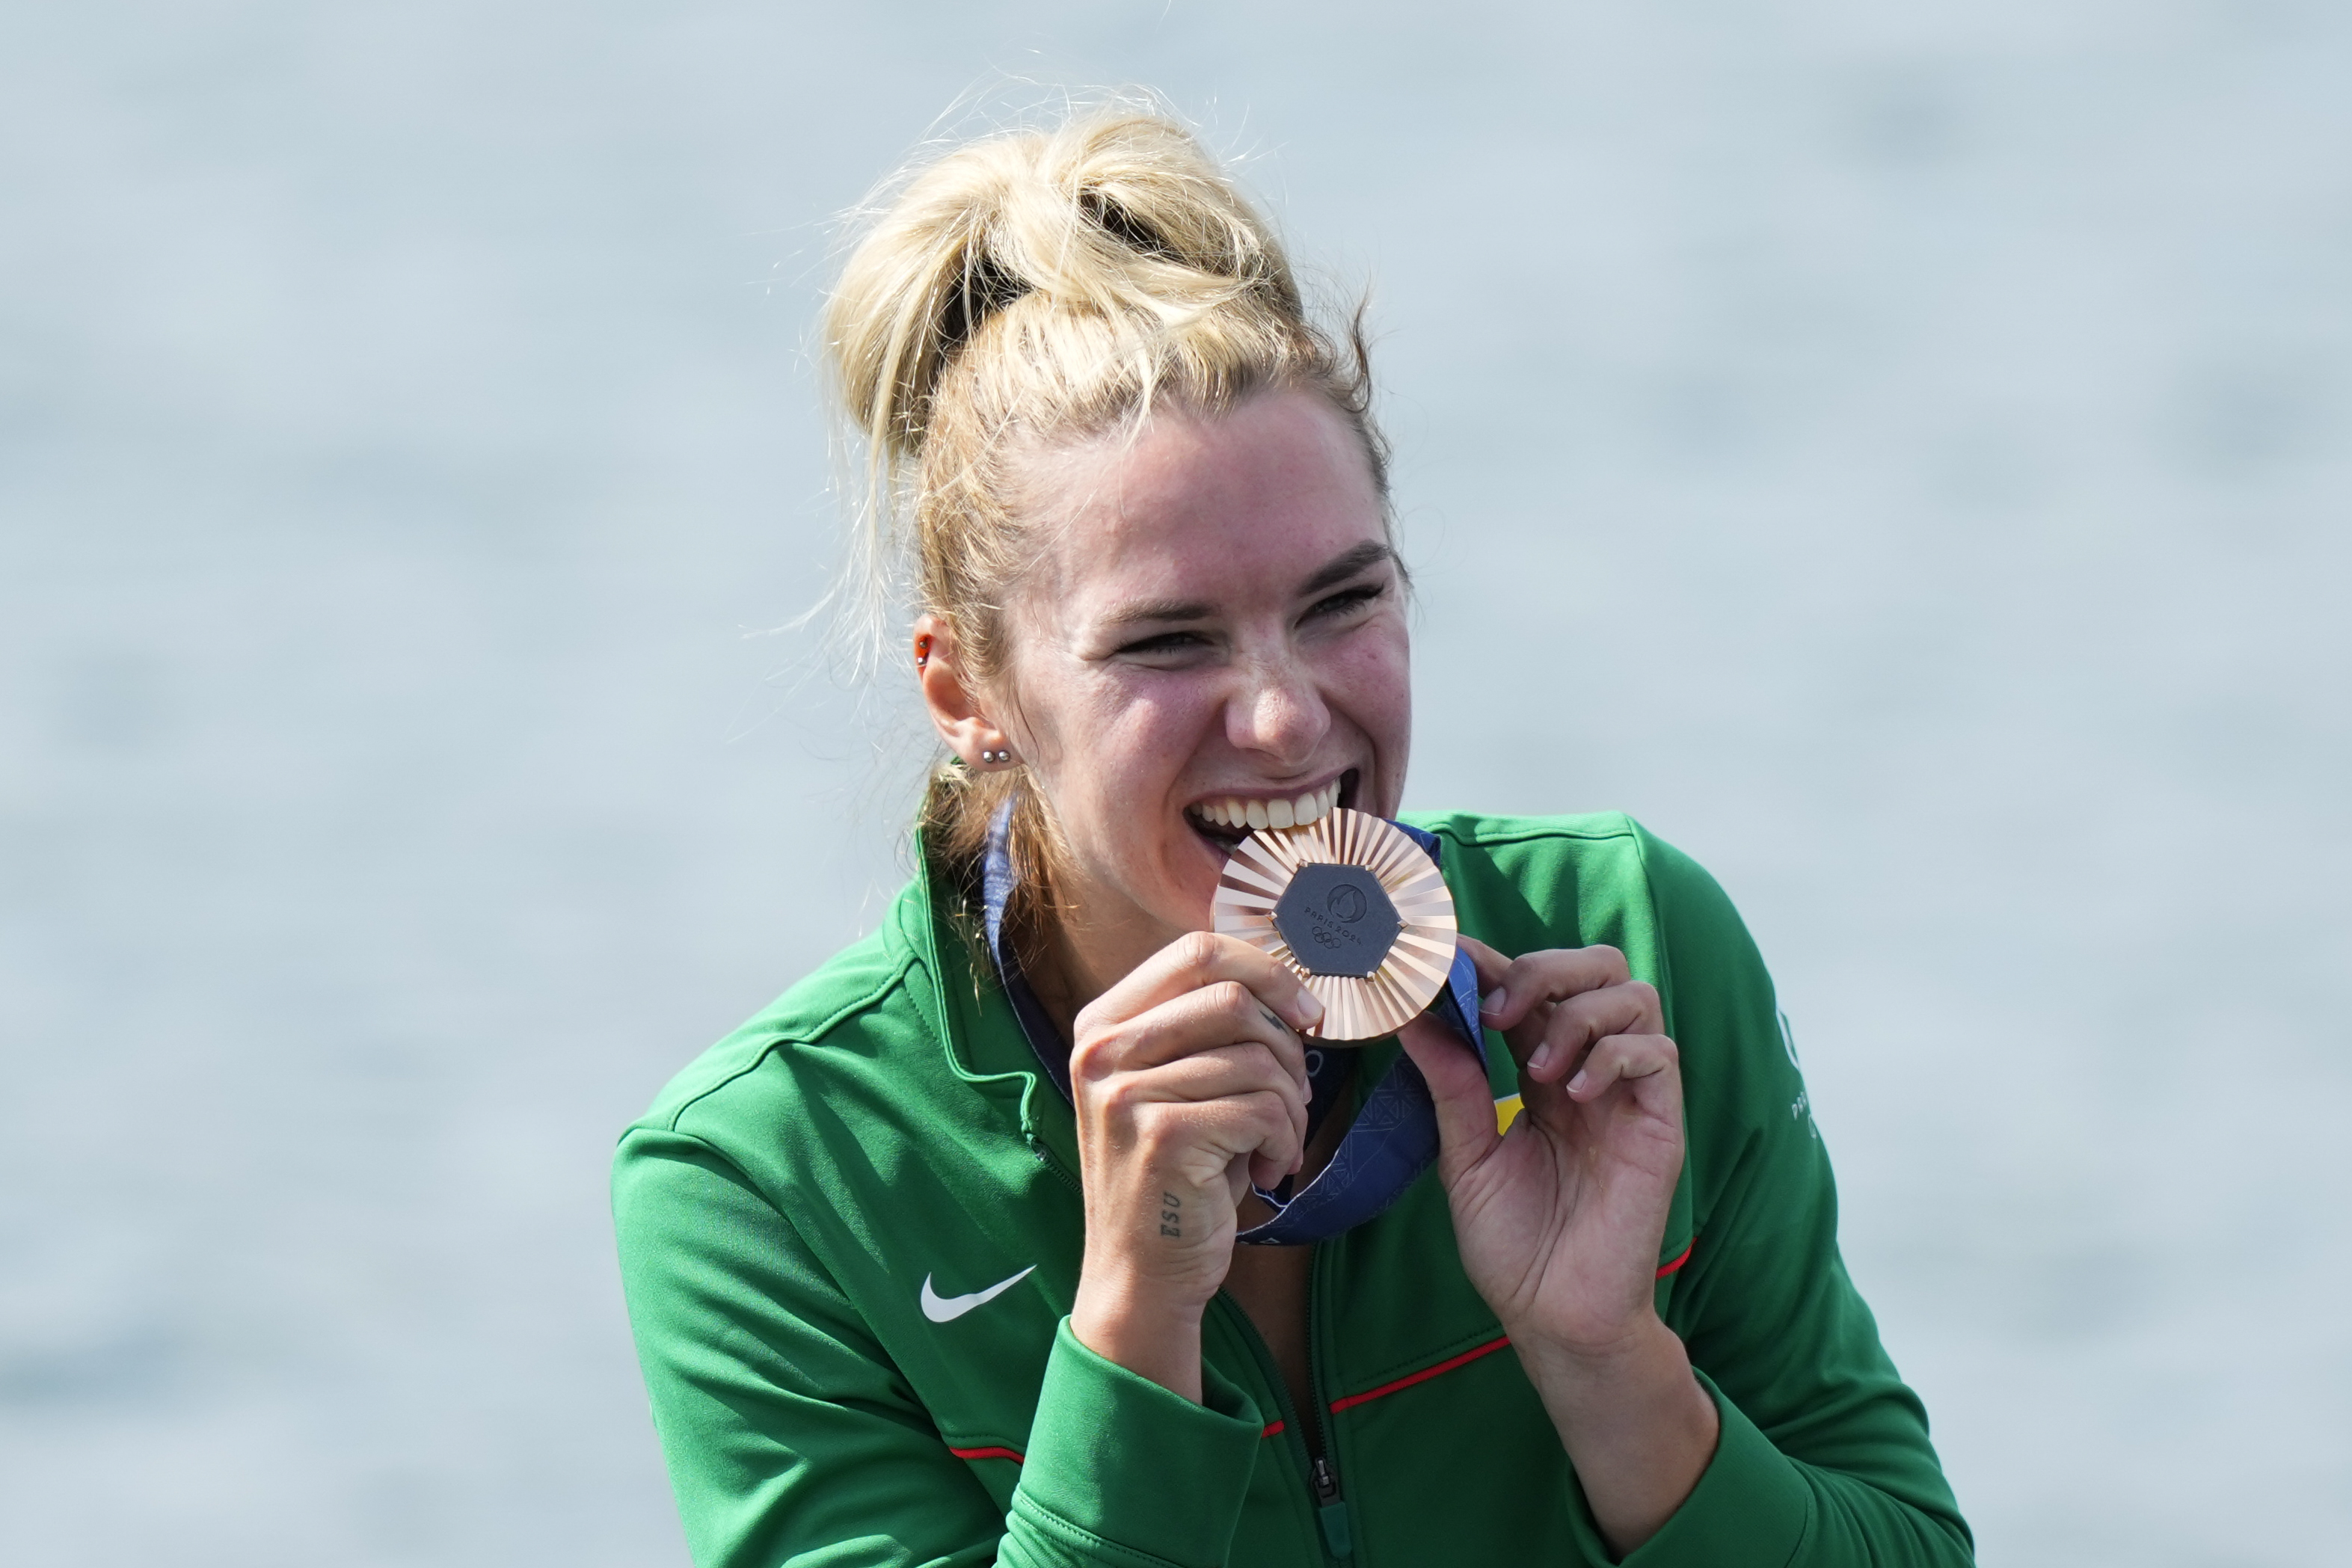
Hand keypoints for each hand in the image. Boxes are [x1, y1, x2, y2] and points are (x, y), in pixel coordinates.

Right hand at [1066, 931, 1322, 1399]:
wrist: (1141, 1273)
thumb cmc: (1177, 1174)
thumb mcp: (1175, 1083)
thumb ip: (1205, 1026)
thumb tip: (1287, 979)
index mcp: (1102, 1023)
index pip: (1198, 951)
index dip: (1267, 972)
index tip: (1304, 1014)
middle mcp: (1102, 1049)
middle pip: (1234, 998)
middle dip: (1287, 1048)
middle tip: (1294, 1095)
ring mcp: (1125, 1091)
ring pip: (1257, 1057)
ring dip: (1290, 1105)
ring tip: (1275, 1142)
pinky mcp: (1162, 1134)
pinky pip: (1262, 1108)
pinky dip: (1284, 1141)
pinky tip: (1265, 1171)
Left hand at [1397, 935, 1716, 1551]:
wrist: (1554, 1318)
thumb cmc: (1513, 1246)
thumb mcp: (1467, 1156)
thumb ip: (1452, 1085)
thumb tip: (1412, 1015)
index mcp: (1542, 1073)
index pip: (1531, 988)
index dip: (1495, 964)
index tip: (1447, 961)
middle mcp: (1590, 1072)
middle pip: (1598, 968)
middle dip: (1545, 969)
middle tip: (1497, 1010)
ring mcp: (1629, 1096)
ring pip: (1635, 996)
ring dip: (1579, 1012)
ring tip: (1541, 1067)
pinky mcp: (1660, 1125)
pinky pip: (1659, 1055)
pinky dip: (1616, 1055)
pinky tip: (1577, 1092)